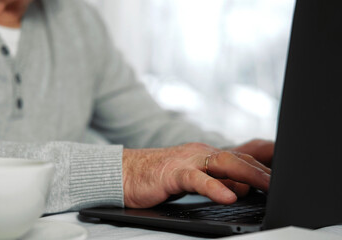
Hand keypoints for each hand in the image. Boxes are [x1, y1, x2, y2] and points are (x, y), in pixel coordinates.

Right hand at [122, 142, 271, 207]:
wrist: (126, 171)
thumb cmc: (158, 176)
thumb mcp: (192, 179)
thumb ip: (216, 181)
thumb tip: (240, 189)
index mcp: (205, 154)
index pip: (240, 158)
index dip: (262, 167)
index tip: (281, 177)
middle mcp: (199, 153)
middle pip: (237, 158)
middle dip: (261, 170)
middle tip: (283, 183)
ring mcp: (186, 161)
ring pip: (222, 164)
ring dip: (247, 174)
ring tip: (267, 186)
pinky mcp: (172, 173)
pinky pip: (196, 179)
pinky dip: (213, 188)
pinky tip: (227, 197)